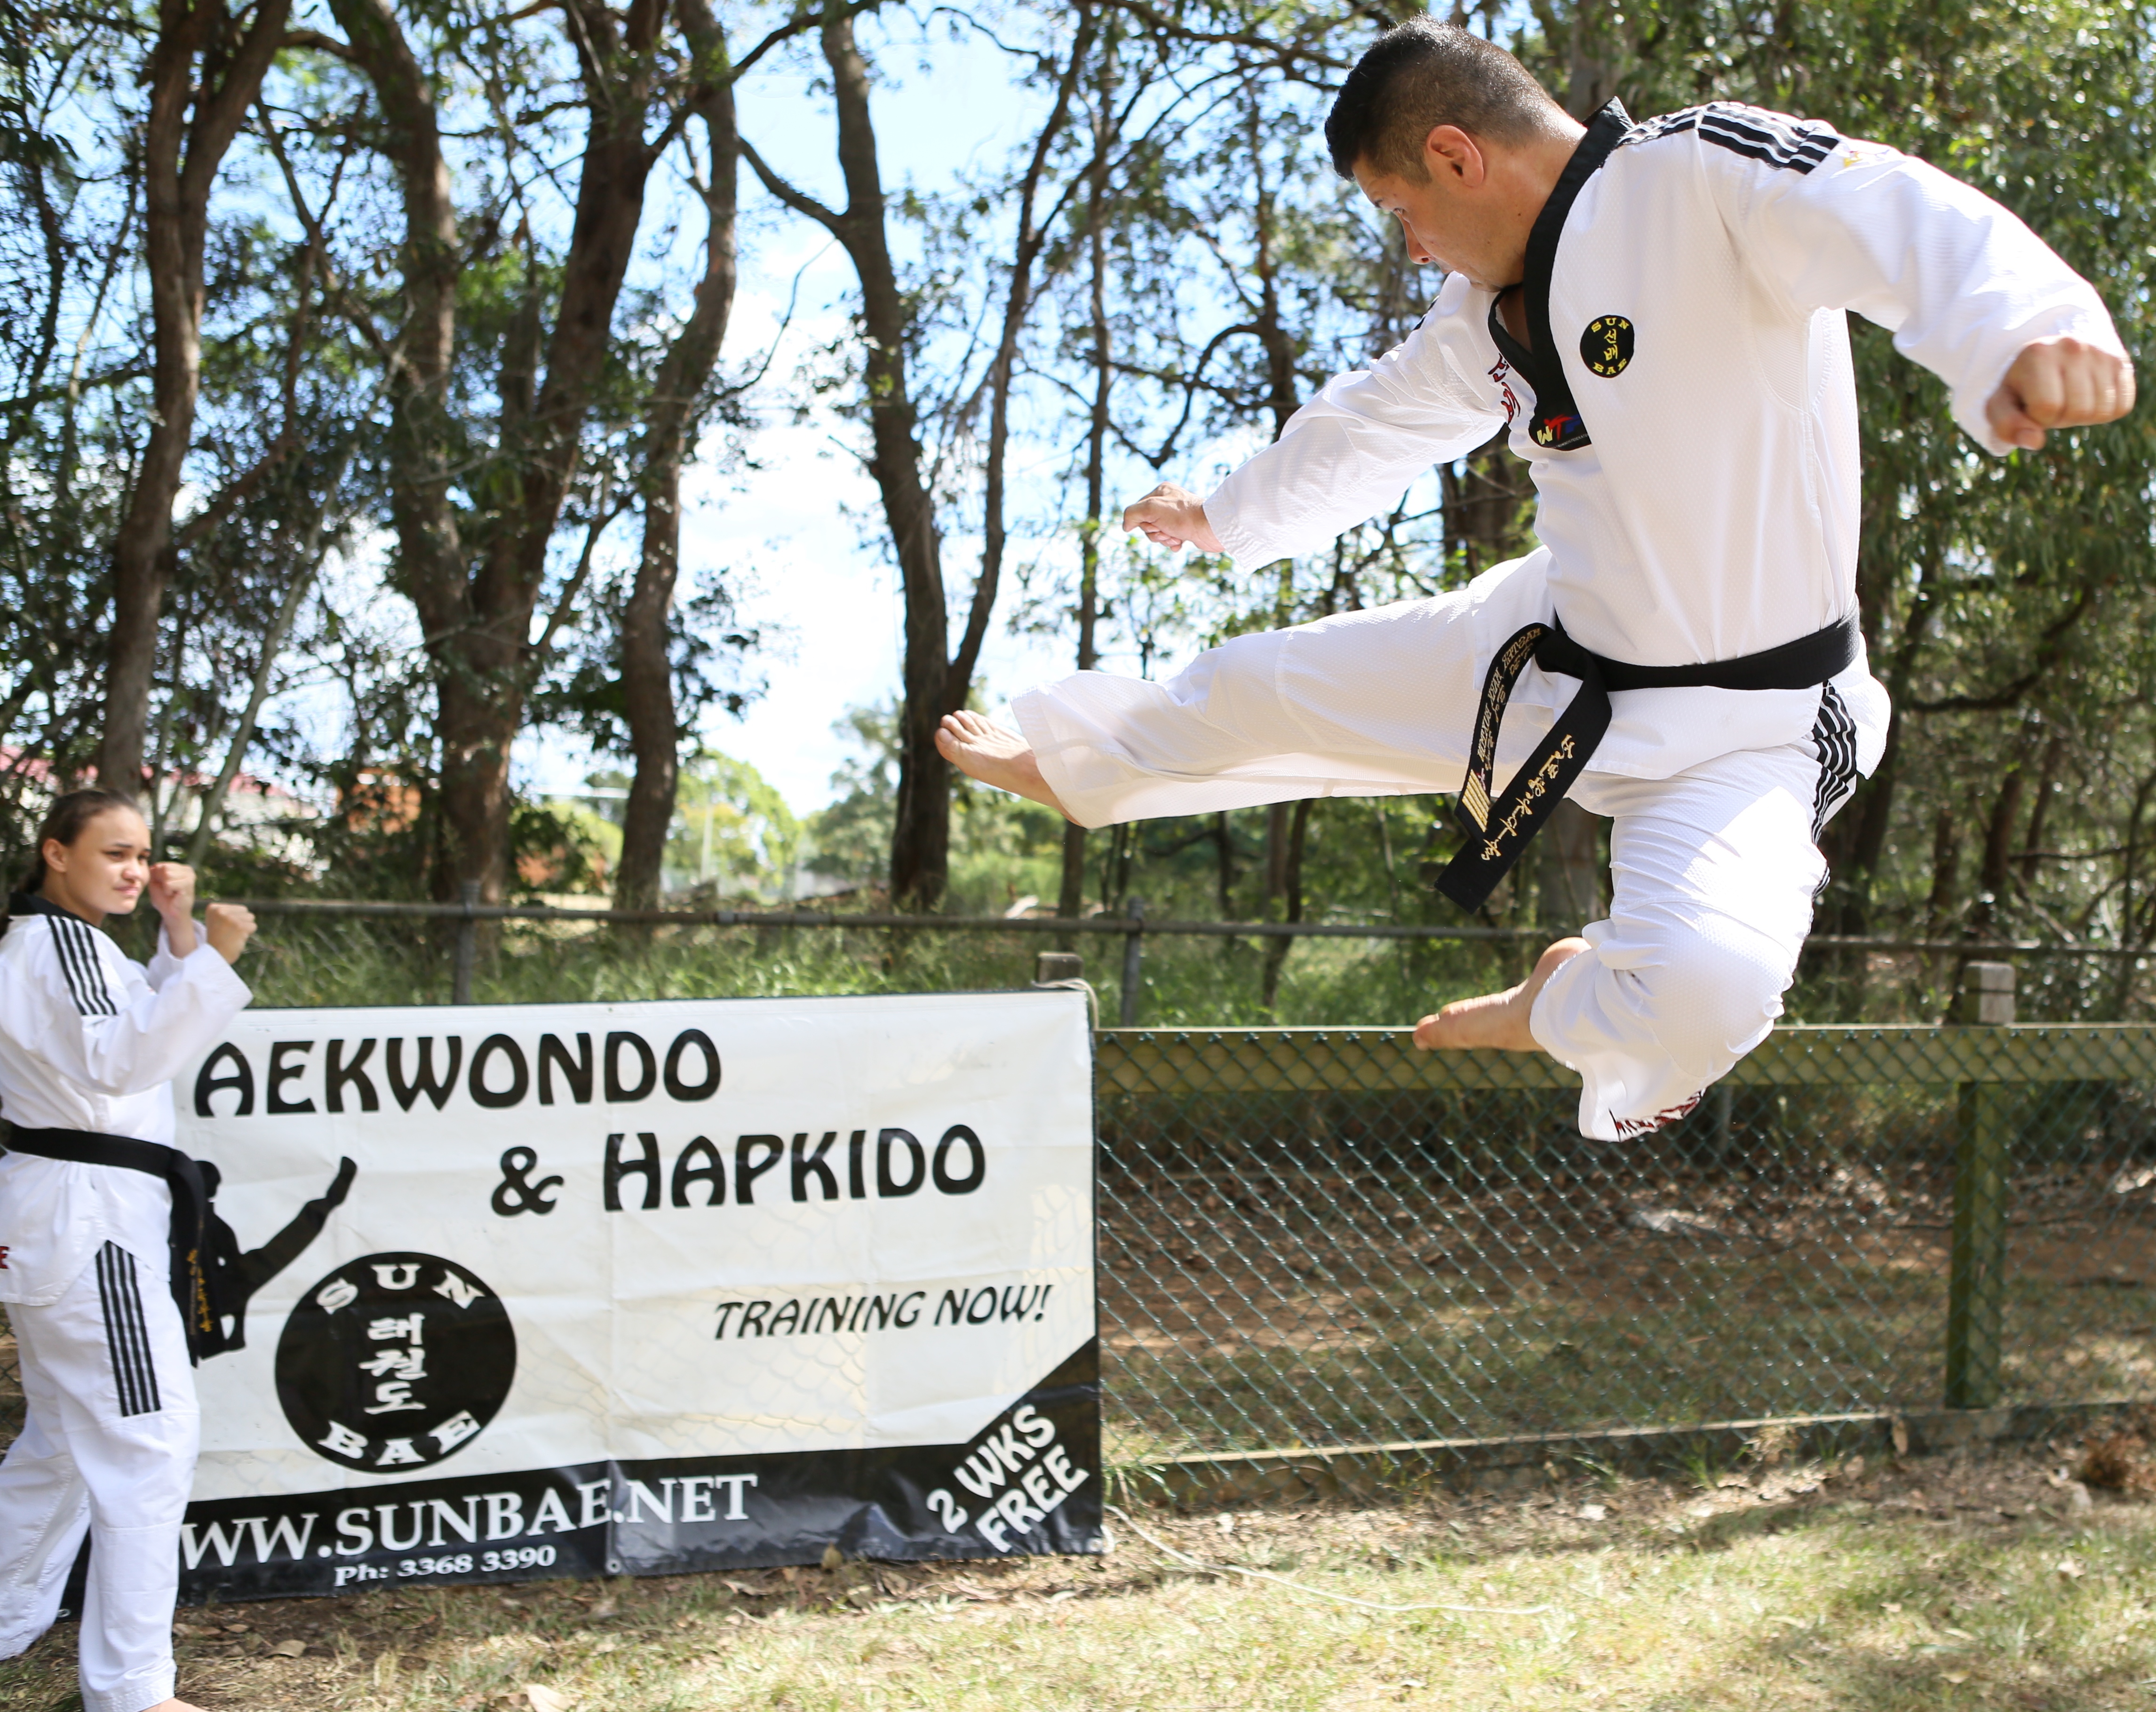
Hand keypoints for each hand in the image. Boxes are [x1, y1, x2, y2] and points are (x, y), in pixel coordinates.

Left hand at [147, 862, 195, 924]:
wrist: (171, 913)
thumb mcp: (155, 882)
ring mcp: (189, 876)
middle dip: (161, 880)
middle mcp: (187, 870)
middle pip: (164, 868)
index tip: (163, 886)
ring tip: (171, 892)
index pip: (161, 865)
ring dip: (165, 886)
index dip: (157, 877)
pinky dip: (167, 890)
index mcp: (180, 868)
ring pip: (167, 874)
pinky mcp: (188, 884)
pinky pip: (168, 883)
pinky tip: (173, 895)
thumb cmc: (164, 899)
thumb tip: (154, 865)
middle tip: (167, 890)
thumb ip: (154, 872)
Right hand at [205, 902, 255, 965]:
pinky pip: (253, 927)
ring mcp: (230, 918)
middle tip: (229, 933)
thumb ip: (228, 913)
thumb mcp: (218, 922)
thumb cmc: (218, 940)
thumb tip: (245, 911)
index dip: (235, 920)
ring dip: (245, 928)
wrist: (214, 957)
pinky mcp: (239, 926)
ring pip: (251, 918)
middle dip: (242, 922)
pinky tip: (236, 940)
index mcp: (213, 908)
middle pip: (245, 911)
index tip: (223, 929)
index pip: (238, 908)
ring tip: (232, 936)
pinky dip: (248, 935)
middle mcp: (220, 911)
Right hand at [1121, 483, 1223, 553]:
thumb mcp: (1151, 508)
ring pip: (1158, 533)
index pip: (1138, 510)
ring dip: (1164, 539)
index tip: (1155, 523)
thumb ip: (1132, 514)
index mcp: (1161, 491)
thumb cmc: (1182, 516)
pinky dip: (1173, 544)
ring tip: (1176, 537)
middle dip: (1155, 532)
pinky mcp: (1185, 528)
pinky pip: (1170, 539)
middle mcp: (1169, 501)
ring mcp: (1177, 516)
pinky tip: (1180, 542)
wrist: (1209, 528)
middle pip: (1147, 523)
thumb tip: (1126, 526)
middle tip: (1167, 531)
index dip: (1143, 521)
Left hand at [1985, 336, 2134, 449]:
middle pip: (2078, 411)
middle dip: (2061, 418)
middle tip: (2052, 401)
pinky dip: (2103, 411)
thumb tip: (2034, 441)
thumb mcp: (2002, 403)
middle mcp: (2074, 347)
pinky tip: (2088, 396)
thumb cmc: (2022, 385)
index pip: (2047, 408)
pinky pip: (2121, 407)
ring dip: (2083, 416)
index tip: (2031, 404)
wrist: (2051, 354)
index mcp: (2038, 354)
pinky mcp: (2122, 362)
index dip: (2037, 418)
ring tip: (2068, 398)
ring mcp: (2102, 353)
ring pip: (2102, 411)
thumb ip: (2006, 425)